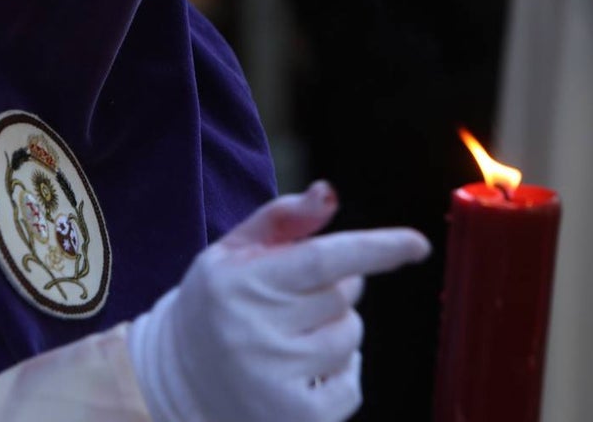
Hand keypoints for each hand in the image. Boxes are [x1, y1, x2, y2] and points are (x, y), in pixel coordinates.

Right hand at [128, 181, 429, 421]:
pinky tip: (301, 370)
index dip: (375, 249)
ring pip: (350, 336)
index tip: (417, 243)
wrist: (174, 381)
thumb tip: (329, 193)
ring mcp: (276, 380)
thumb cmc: (215, 304)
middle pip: (344, 297)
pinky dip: (338, 372)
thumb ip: (282, 218)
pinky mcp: (296, 418)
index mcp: (241, 283)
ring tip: (292, 336)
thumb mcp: (232, 252)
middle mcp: (256, 333)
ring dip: (335, 329)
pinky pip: (351, 383)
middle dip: (334, 289)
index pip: (321, 260)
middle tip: (294, 298)